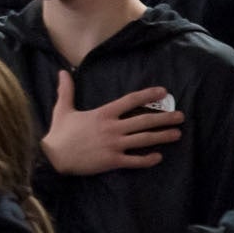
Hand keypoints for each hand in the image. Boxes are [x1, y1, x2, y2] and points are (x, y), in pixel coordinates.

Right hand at [41, 73, 183, 174]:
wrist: (52, 157)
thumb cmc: (59, 133)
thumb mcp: (62, 109)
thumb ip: (66, 90)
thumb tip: (62, 72)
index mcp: (103, 114)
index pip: (130, 100)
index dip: (148, 95)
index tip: (163, 91)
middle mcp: (112, 128)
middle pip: (143, 121)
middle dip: (164, 118)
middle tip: (180, 116)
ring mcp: (114, 145)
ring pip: (143, 139)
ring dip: (162, 136)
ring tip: (177, 134)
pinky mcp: (112, 161)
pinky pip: (134, 160)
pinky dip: (148, 159)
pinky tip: (158, 157)